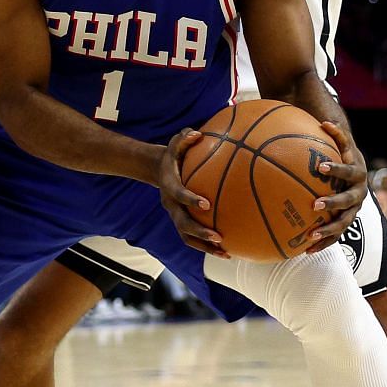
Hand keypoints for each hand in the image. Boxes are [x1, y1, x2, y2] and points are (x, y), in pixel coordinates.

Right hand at [156, 129, 224, 256]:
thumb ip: (184, 137)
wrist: (158, 170)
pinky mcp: (182, 222)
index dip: (190, 200)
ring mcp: (175, 216)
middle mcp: (170, 204)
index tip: (206, 204)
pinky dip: (209, 247)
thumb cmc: (173, 155)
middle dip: (200, 232)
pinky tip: (228, 251)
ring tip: (225, 253)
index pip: (178, 194)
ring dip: (205, 247)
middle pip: (183, 223)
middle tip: (218, 237)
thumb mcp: (174, 142)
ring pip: (188, 237)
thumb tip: (197, 133)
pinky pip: (194, 238)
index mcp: (169, 185)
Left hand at [302, 120, 365, 254]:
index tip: (320, 166)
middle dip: (332, 203)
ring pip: (343, 223)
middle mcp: (359, 193)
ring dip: (327, 231)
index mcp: (358, 173)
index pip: (349, 170)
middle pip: (347, 201)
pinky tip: (305, 251)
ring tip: (309, 236)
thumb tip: (325, 121)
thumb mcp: (343, 144)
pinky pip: (336, 236)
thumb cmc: (344, 155)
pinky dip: (322, 243)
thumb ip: (336, 134)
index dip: (336, 169)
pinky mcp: (347, 222)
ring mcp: (354, 210)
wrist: (358, 175)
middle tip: (314, 204)